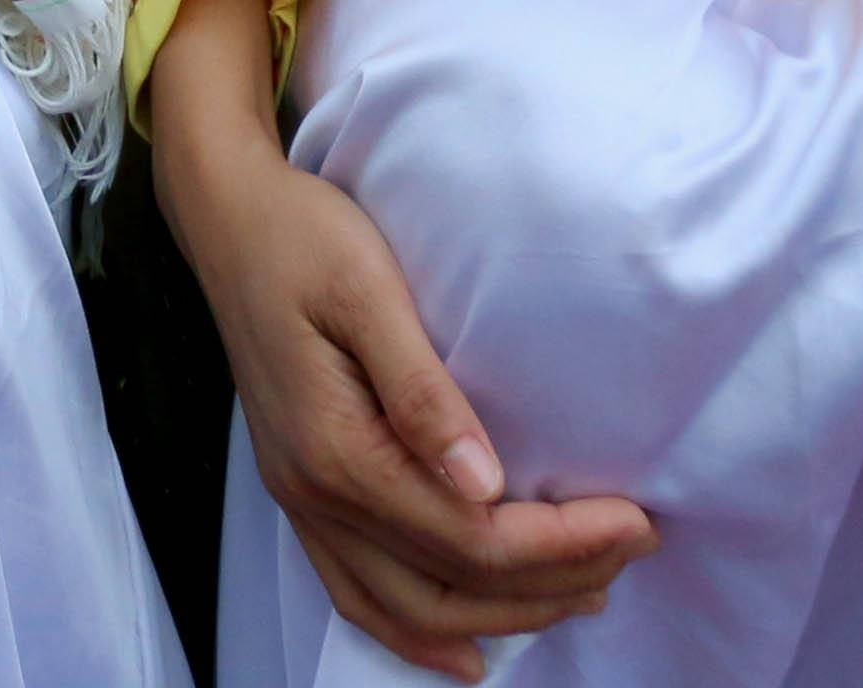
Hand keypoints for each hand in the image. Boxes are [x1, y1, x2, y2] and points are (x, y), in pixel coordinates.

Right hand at [160, 126, 649, 676]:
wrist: (228, 219)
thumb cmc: (302, 237)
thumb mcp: (367, 289)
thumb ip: (422, 392)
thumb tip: (485, 484)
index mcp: (337, 450)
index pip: (471, 538)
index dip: (562, 545)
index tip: (634, 519)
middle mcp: (315, 495)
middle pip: (449, 589)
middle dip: (550, 587)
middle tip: (631, 549)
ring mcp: (302, 503)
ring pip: (406, 609)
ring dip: (500, 617)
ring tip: (581, 594)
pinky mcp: (302, 493)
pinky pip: (359, 595)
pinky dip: (417, 633)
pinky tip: (468, 647)